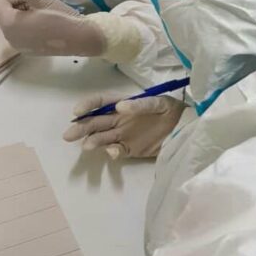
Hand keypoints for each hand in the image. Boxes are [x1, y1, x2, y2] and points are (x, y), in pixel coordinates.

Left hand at [0, 0, 105, 55]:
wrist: (79, 38)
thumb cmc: (60, 17)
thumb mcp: (43, 0)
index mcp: (10, 24)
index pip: (1, 2)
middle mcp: (9, 37)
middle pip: (5, 14)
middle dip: (17, 6)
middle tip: (37, 5)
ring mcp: (18, 46)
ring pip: (12, 25)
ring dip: (22, 16)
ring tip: (41, 14)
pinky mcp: (27, 51)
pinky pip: (19, 35)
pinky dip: (26, 28)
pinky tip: (42, 26)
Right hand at [63, 94, 184, 158]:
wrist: (187, 129)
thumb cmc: (172, 109)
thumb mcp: (160, 102)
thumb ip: (140, 104)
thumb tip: (119, 107)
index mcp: (123, 103)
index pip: (100, 102)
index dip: (88, 106)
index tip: (77, 112)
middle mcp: (119, 118)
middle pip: (95, 122)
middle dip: (81, 127)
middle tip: (68, 135)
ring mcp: (123, 135)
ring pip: (102, 137)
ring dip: (92, 141)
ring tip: (85, 146)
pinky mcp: (130, 149)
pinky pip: (117, 151)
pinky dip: (112, 152)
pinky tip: (111, 153)